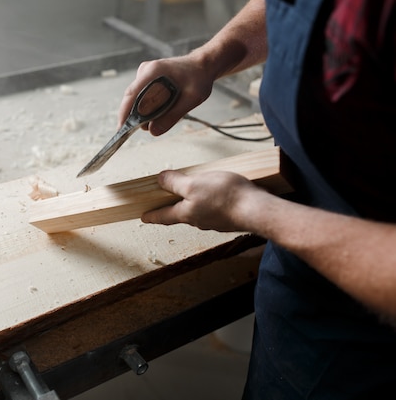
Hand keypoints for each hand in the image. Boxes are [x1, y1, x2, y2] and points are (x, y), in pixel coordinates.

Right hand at [118, 54, 215, 135]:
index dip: (124, 112)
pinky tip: (164, 108)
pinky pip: (143, 96)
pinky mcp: (147, 79)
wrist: (202, 66)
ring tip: (166, 112)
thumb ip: (172, 116)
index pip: (131, 94)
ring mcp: (145, 74)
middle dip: (137, 116)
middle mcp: (146, 71)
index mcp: (154, 71)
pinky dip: (149, 107)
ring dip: (146, 111)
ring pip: (138, 99)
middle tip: (150, 127)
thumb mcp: (191, 99)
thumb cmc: (198, 79)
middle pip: (132, 98)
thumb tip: (152, 131)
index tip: (121, 129)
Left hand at [141, 170, 265, 231]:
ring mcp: (215, 221)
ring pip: (198, 211)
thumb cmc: (225, 197)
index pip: (163, 216)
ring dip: (193, 203)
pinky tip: (217, 194)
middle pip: (181, 213)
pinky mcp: (229, 217)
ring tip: (193, 191)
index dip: (152, 215)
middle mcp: (199, 220)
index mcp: (186, 214)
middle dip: (173, 207)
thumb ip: (175, 182)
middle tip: (166, 203)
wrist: (257, 210)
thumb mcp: (193, 184)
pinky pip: (215, 209)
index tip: (143, 218)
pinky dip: (211, 202)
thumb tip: (160, 180)